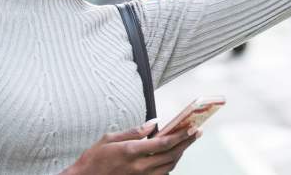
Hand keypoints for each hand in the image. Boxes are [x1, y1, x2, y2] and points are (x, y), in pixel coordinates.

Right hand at [61, 120, 200, 174]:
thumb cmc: (93, 160)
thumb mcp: (109, 139)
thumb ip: (134, 131)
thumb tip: (153, 123)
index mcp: (131, 152)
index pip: (163, 144)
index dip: (180, 135)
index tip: (191, 128)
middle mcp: (138, 167)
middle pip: (171, 155)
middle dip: (186, 143)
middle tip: (197, 133)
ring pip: (169, 166)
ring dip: (180, 154)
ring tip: (187, 142)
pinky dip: (170, 165)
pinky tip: (173, 156)